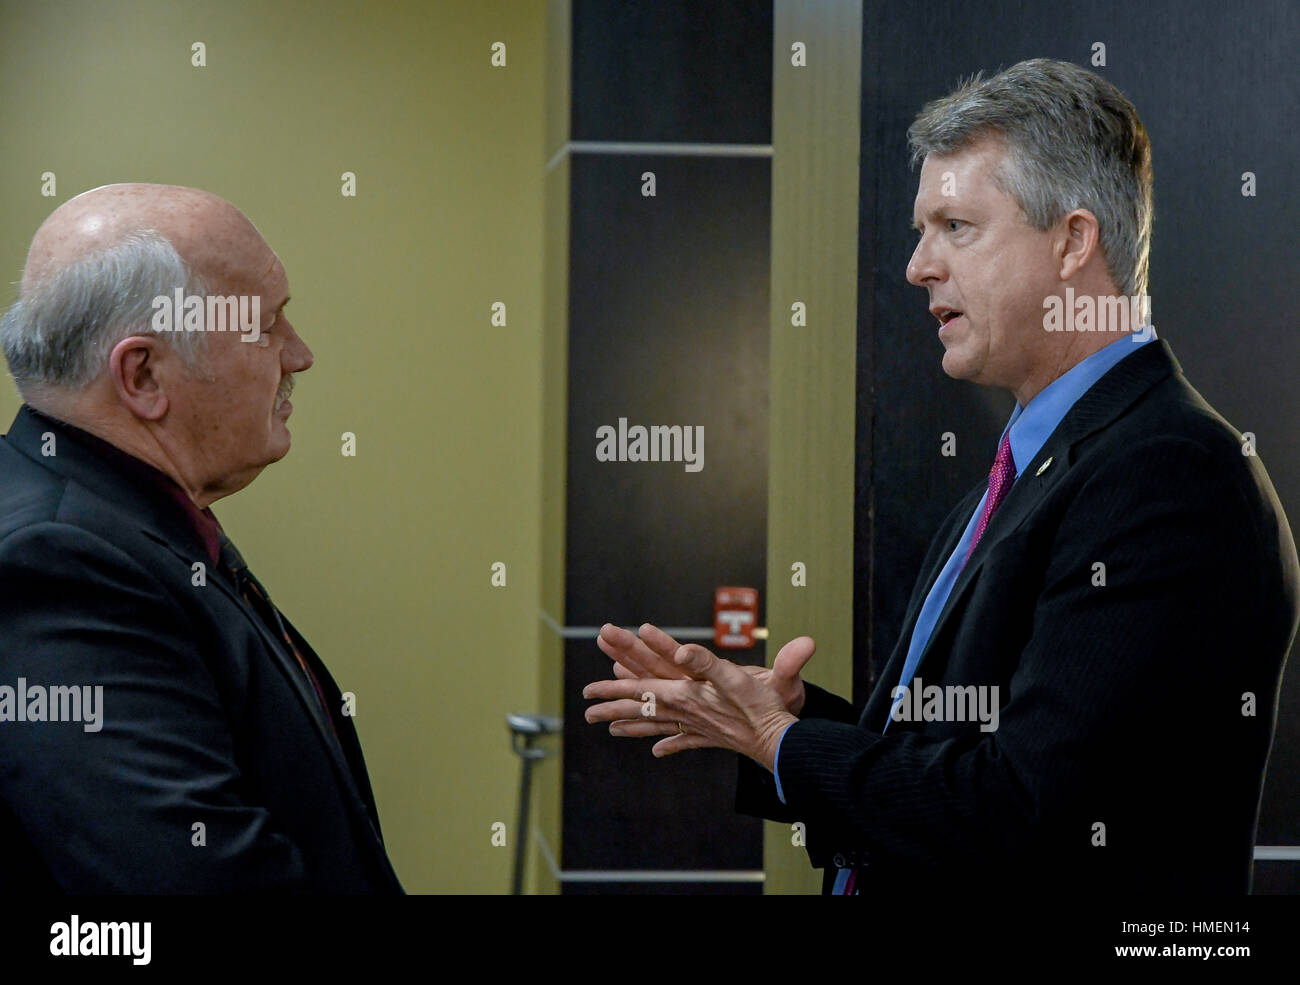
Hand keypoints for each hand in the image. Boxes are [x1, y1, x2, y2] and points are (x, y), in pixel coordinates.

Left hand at [584, 628, 815, 768]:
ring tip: (612, 730)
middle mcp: (685, 713)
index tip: (588, 691)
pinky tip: (658, 751)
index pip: (640, 689)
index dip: (613, 688)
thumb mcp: (733, 676)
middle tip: (588, 714)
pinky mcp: (711, 737)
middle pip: (641, 710)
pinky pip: (682, 740)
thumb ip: (705, 661)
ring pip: (656, 726)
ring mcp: (697, 728)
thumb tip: (679, 648)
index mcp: (685, 695)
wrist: (779, 741)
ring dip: (632, 726)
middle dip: (612, 709)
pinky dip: (668, 744)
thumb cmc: (759, 707)